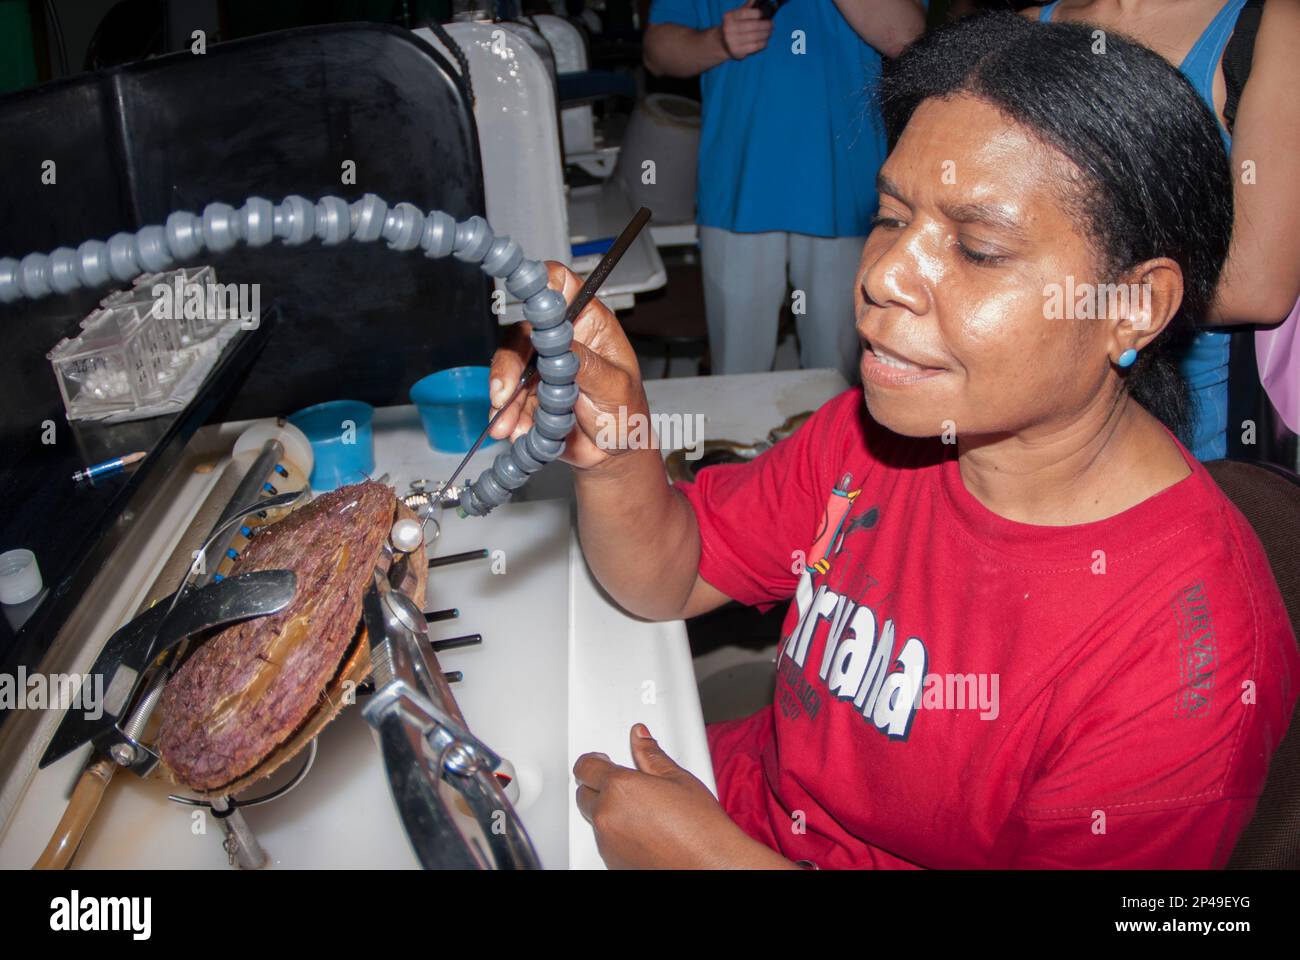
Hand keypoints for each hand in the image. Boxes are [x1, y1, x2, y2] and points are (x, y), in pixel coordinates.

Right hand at [487, 262, 647, 470]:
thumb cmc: (627, 413)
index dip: (540, 285)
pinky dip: (507, 416)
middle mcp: (561, 338)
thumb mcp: (616, 387)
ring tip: (509, 427)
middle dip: (509, 364)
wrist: (614, 454)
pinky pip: (508, 398)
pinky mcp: (528, 392)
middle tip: (504, 393)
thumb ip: (588, 366)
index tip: (529, 306)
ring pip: (509, 367)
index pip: (560, 286)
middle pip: (523, 331)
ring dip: (504, 399)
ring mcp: (541, 365)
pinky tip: (516, 431)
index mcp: (588, 323)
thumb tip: (561, 347)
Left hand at [573, 724, 796, 868]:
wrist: (709, 864)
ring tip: (639, 810)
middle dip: (599, 786)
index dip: (593, 761)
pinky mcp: (611, 862)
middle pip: (584, 793)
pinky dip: (614, 833)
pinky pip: (604, 840)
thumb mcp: (678, 779)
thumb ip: (652, 755)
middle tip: (624, 785)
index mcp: (620, 788)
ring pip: (594, 817)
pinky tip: (640, 830)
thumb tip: (641, 737)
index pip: (585, 766)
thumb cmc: (699, 828)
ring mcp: (607, 841)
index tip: (600, 759)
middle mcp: (607, 815)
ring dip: (607, 810)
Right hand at [720, 1, 772, 59]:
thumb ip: (747, 7)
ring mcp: (732, 41)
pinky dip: (762, 43)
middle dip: (766, 25)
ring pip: (755, 37)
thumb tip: (758, 0)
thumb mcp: (737, 15)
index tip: (764, 15)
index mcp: (729, 17)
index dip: (758, 13)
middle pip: (753, 26)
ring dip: (765, 34)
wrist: (723, 43)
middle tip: (771, 25)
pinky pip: (754, 47)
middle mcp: (729, 28)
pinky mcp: (737, 51)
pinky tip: (765, 41)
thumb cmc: (734, 26)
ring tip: (769, 32)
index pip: (746, 13)